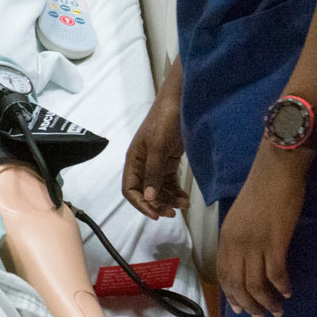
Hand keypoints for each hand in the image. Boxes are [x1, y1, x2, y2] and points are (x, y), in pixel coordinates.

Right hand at [123, 92, 189, 219]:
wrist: (181, 102)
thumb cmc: (164, 120)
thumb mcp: (157, 147)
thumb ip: (153, 172)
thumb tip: (149, 198)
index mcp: (134, 160)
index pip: (130, 189)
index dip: (140, 204)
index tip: (155, 214)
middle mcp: (143, 164)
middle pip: (146, 193)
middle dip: (157, 204)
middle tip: (172, 213)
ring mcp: (157, 163)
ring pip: (159, 190)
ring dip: (169, 200)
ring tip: (183, 205)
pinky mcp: (170, 161)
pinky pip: (170, 183)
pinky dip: (176, 192)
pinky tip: (185, 198)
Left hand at [216, 147, 308, 316]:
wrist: (275, 171)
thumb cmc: (261, 190)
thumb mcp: (240, 217)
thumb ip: (240, 238)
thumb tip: (248, 259)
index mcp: (226, 237)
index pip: (223, 273)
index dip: (231, 294)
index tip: (239, 309)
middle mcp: (235, 243)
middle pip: (237, 283)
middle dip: (248, 304)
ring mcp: (254, 244)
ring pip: (256, 283)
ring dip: (266, 302)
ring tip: (277, 311)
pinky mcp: (275, 242)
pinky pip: (276, 273)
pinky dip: (282, 287)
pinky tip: (289, 292)